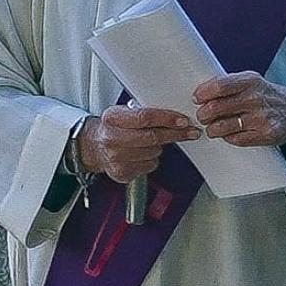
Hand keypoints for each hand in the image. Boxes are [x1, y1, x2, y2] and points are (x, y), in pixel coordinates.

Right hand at [78, 105, 192, 182]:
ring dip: (159, 147)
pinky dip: (151, 159)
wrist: (95, 147)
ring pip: (154, 152)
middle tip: (190, 132)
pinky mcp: (122, 173)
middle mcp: (112, 138)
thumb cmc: (114, 128)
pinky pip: (149, 165)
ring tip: (149, 142)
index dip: (166, 119)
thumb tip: (174, 114)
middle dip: (175, 134)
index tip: (183, 121)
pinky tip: (141, 154)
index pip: (144, 117)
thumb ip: (144, 112)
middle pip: (152, 137)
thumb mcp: (124, 113)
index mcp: (112, 118)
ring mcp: (116, 158)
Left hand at [190, 72, 285, 148]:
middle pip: (217, 108)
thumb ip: (229, 84)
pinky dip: (228, 137)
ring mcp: (260, 118)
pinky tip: (230, 133)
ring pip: (223, 127)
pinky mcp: (264, 135)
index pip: (220, 86)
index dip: (203, 93)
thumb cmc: (267, 95)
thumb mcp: (251, 81)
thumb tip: (203, 91)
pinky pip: (235, 139)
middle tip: (202, 116)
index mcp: (250, 81)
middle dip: (203, 114)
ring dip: (212, 129)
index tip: (197, 99)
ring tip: (212, 128)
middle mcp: (255, 99)